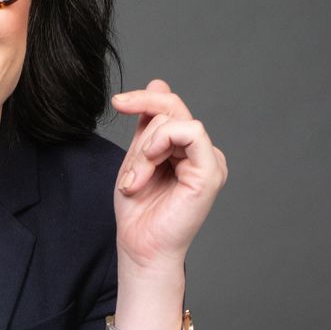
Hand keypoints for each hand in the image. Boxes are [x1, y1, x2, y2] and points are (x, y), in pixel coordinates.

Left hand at [111, 79, 227, 271]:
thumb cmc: (138, 213)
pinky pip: (190, 132)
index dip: (145, 98)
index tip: (118, 103)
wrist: (140, 248)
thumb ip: (148, 124)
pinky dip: (161, 144)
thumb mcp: (137, 158)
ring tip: (136, 181)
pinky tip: (148, 170)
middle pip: (173, 108)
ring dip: (145, 150)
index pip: (170, 108)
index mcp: (187, 150)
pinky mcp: (212, 171)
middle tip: (128, 167)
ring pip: (175, 121)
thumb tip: (159, 81)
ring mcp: (210, 161)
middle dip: (141, 130)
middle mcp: (202, 154)